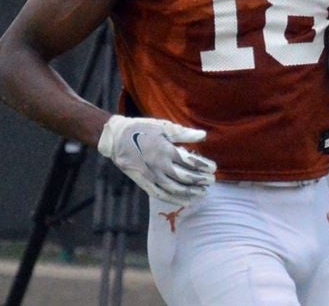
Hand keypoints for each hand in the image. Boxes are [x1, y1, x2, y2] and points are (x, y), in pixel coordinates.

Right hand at [97, 115, 216, 205]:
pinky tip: (186, 201)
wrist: (115, 138)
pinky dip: (174, 199)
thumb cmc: (141, 129)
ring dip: (191, 192)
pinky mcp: (144, 183)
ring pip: (174, 189)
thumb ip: (184, 133)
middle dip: (200, 181)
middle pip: (184, 177)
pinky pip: (161, 195)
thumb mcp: (163, 126)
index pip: (190, 161)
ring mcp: (151, 176)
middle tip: (212, 181)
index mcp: (165, 150)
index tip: (213, 168)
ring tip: (203, 192)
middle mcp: (159, 166)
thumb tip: (203, 135)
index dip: (204, 166)